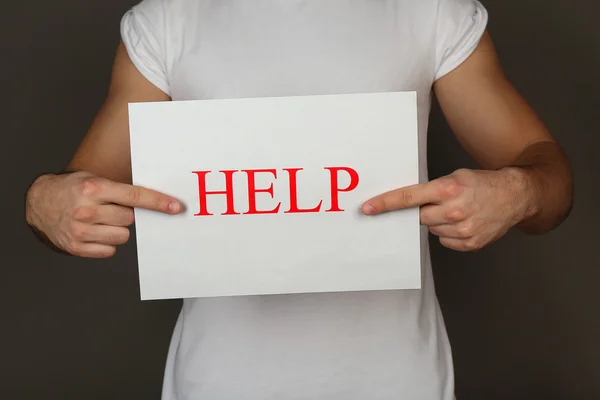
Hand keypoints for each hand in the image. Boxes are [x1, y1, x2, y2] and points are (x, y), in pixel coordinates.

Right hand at [25, 171, 181, 257]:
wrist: (39, 202)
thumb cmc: (73, 188)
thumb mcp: (94, 180)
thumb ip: (120, 190)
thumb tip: (157, 202)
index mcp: (93, 188)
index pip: (134, 196)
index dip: (158, 202)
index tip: (176, 207)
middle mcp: (86, 209)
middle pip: (130, 218)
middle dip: (125, 214)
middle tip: (110, 208)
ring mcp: (80, 230)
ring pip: (122, 236)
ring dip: (117, 229)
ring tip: (100, 220)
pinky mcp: (76, 247)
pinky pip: (109, 250)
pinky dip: (106, 243)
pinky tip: (94, 232)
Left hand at [361, 168, 532, 250]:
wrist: (515, 196)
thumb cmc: (482, 184)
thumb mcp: (455, 177)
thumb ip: (431, 190)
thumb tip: (405, 203)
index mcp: (448, 189)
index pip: (409, 197)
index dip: (386, 203)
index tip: (367, 208)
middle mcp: (455, 210)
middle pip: (419, 217)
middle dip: (424, 211)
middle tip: (439, 203)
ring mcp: (463, 230)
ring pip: (432, 229)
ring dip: (438, 222)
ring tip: (458, 211)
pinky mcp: (470, 243)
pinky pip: (444, 240)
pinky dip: (449, 233)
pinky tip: (464, 222)